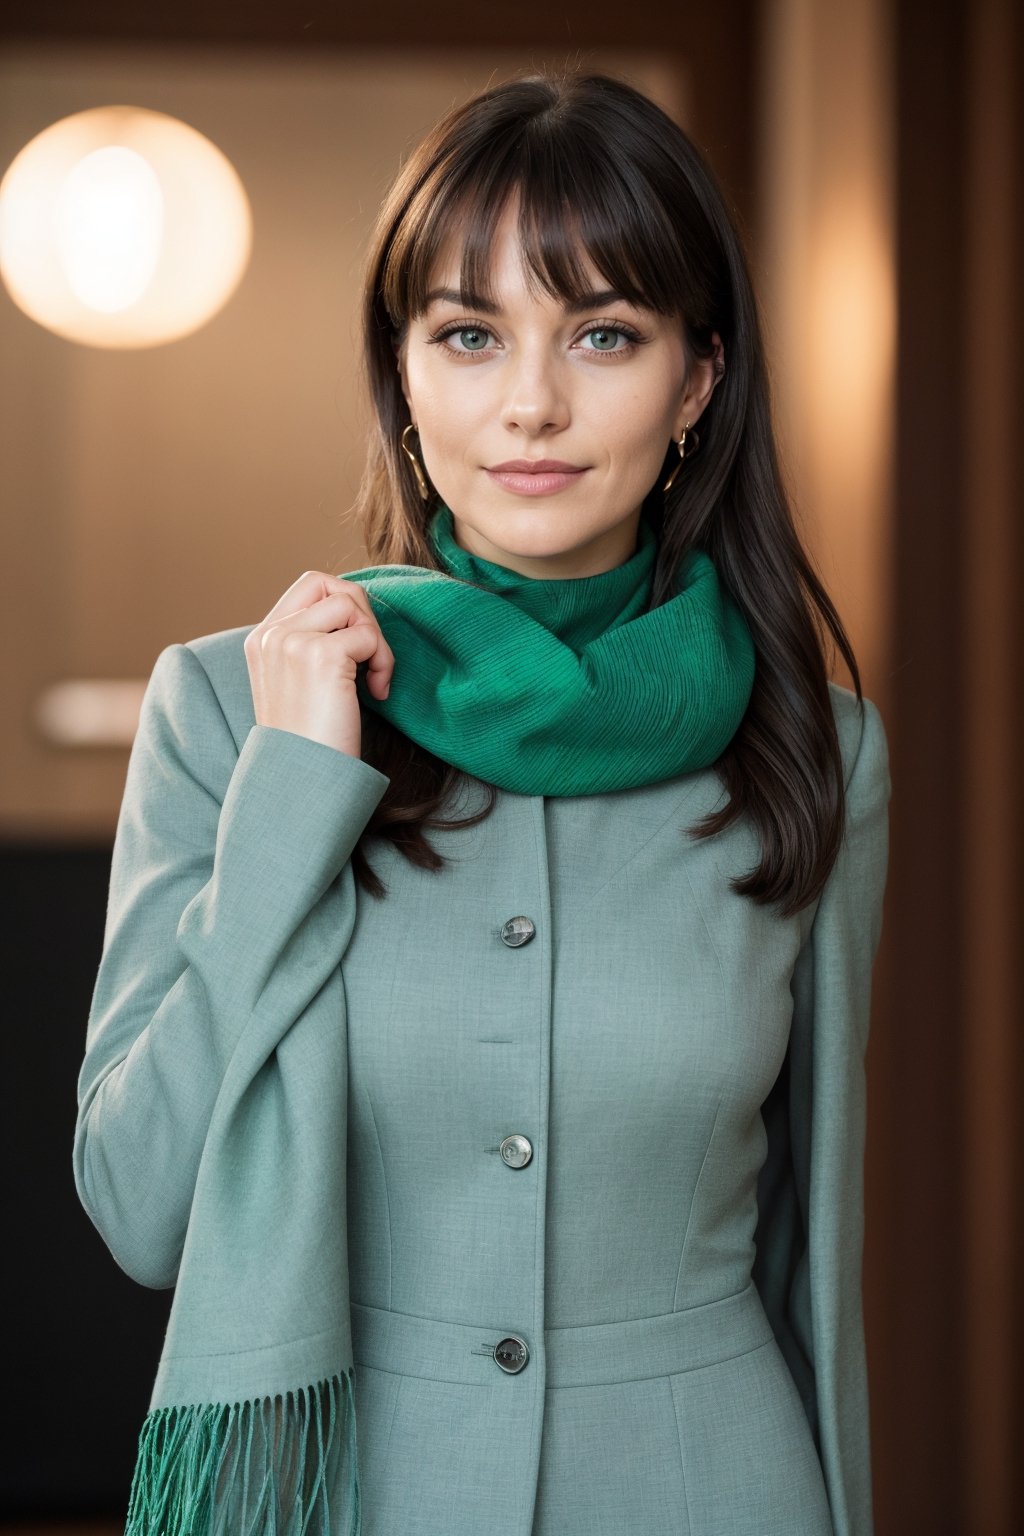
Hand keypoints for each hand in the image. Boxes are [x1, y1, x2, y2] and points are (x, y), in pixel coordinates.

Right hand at [243, 570, 394, 759]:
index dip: (346, 609)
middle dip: (365, 618)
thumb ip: (312, 644)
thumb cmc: (311, 740)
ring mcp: (292, 642)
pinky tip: (376, 692)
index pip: (312, 586)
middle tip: (370, 661)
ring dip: (376, 640)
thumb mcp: (299, 683)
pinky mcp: (321, 656)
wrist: (303, 780)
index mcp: (262, 639)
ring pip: (353, 603)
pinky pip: (369, 635)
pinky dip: (383, 662)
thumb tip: (355, 613)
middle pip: (334, 586)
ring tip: (373, 680)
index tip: (355, 651)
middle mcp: (271, 634)